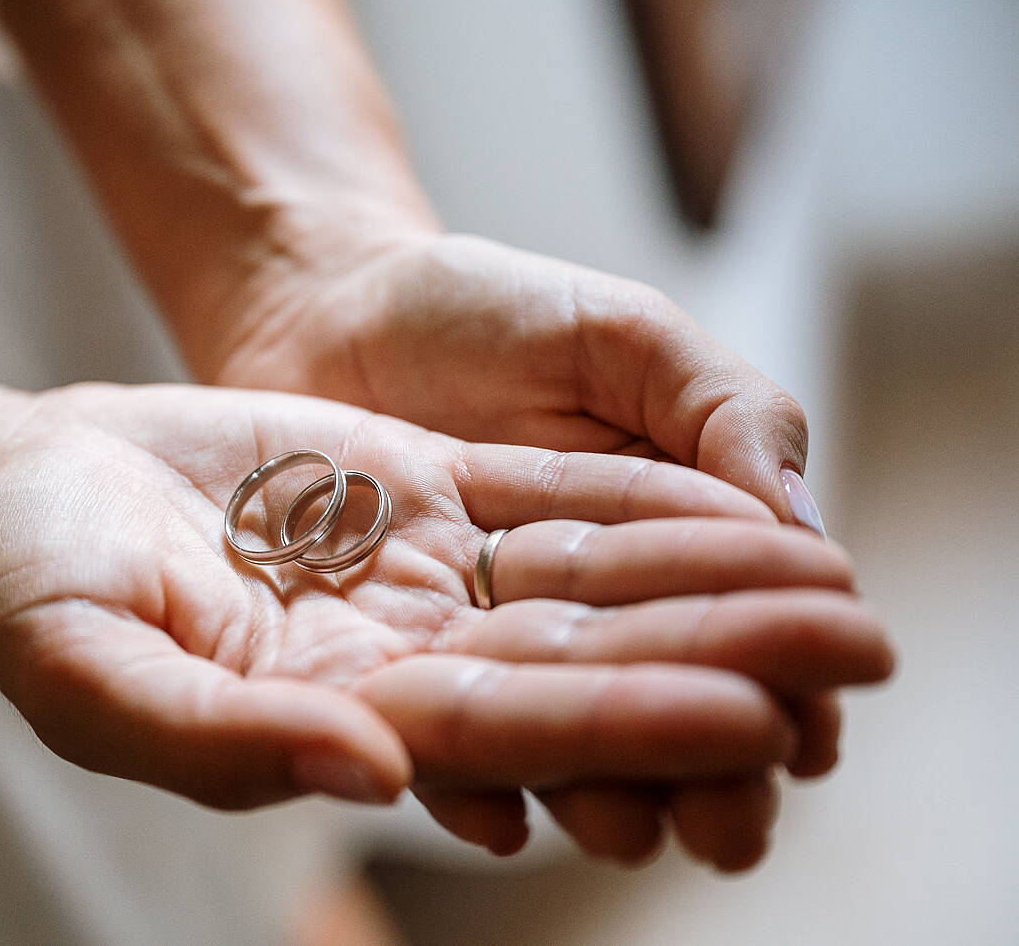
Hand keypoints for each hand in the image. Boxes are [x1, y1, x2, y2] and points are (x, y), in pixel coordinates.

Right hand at [0, 382, 888, 863]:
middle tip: (857, 650)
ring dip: (707, 576)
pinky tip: (728, 498)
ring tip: (832, 575)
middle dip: (720, 654)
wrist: (15, 487)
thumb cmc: (28, 589)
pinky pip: (541, 499)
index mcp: (333, 718)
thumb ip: (224, 739)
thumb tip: (367, 775)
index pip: (509, 729)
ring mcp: (411, 573)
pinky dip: (634, 499)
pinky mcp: (409, 494)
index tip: (752, 716)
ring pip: (584, 578)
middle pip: (582, 658)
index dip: (630, 718)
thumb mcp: (94, 673)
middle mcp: (396, 658)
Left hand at [211, 229, 848, 866]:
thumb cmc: (482, 306)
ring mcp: (479, 633)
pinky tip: (495, 818)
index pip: (731, 624)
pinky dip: (460, 776)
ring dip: (600, 790)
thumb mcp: (620, 334)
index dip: (774, 680)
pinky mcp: (385, 649)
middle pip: (648, 700)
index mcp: (655, 531)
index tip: (808, 734)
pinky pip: (427, 721)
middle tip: (730, 827)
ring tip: (630, 830)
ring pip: (550, 732)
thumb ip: (718, 412)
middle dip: (700, 768)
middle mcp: (574, 602)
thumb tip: (807, 528)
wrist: (324, 302)